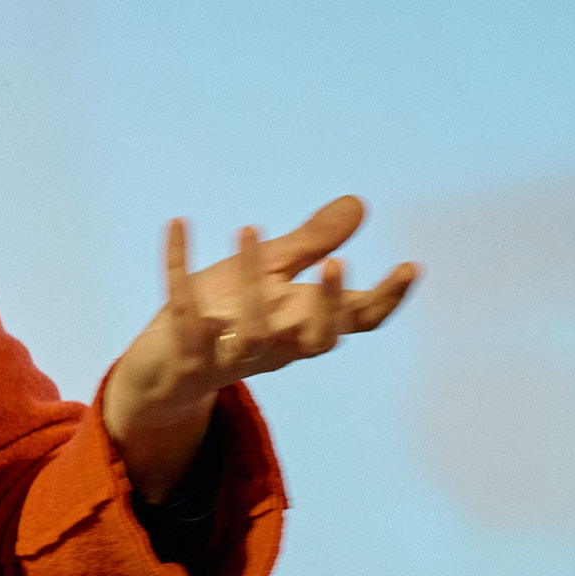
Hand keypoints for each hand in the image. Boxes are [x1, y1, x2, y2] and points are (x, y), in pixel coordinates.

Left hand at [104, 196, 417, 501]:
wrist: (163, 372)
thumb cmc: (224, 316)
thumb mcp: (270, 276)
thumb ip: (311, 244)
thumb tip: (359, 203)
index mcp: (301, 325)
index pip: (357, 321)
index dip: (387, 299)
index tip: (412, 265)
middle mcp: (275, 346)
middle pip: (318, 340)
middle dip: (328, 305)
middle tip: (335, 263)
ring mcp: (232, 356)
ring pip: (254, 333)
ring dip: (252, 282)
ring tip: (248, 226)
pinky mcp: (187, 356)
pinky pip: (184, 316)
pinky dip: (177, 269)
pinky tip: (177, 223)